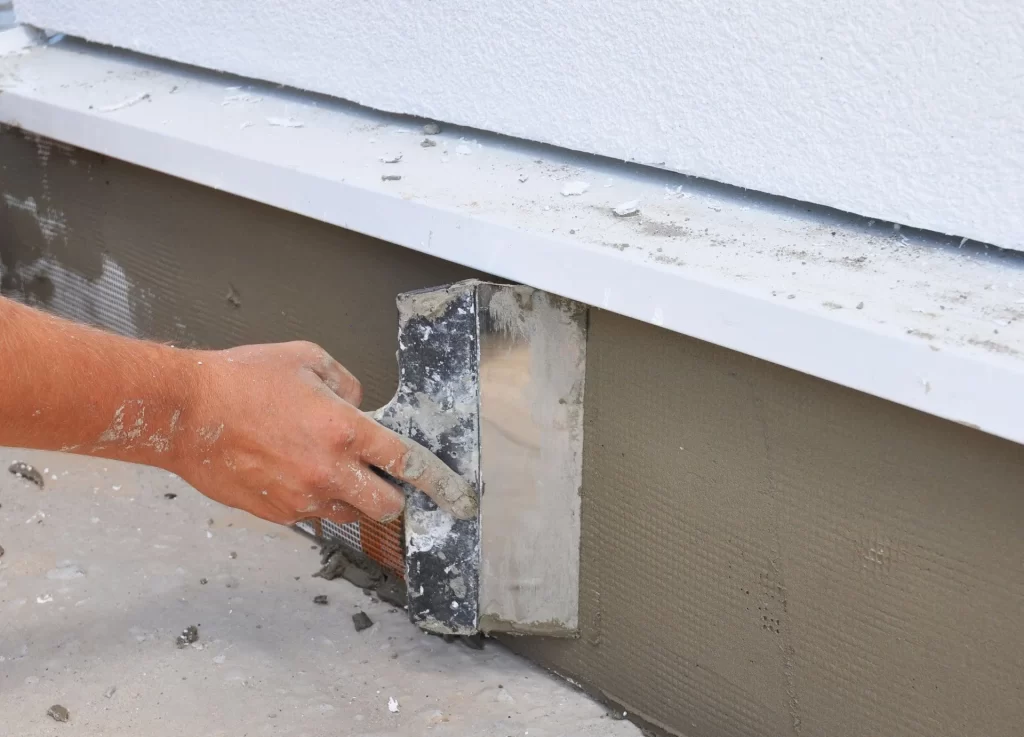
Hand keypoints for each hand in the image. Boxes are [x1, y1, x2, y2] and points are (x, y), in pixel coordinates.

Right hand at [171, 341, 476, 527]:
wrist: (183, 414)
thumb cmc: (239, 381)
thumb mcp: (305, 360)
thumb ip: (345, 383)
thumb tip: (358, 405)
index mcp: (344, 430)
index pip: (406, 463)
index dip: (436, 480)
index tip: (453, 494)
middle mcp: (329, 471)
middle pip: (386, 507)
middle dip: (391, 496)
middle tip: (380, 480)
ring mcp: (302, 498)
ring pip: (348, 515)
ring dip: (350, 499)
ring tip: (324, 470)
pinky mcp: (277, 514)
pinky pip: (311, 514)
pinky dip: (312, 500)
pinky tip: (290, 472)